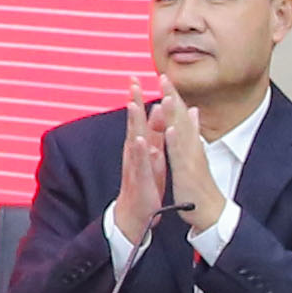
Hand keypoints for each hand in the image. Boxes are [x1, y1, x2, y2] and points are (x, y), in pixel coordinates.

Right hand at [106, 88, 167, 247]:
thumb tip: (159, 113)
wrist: (136, 214)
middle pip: (134, 123)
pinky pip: (139, 163)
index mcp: (143, 146)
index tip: (138, 79)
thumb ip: (156, 135)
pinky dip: (139, 151)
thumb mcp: (153, 157)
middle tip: (132, 82)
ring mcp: (135, 165)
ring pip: (134, 139)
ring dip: (133, 122)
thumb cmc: (145, 185)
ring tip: (133, 104)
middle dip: (133, 102)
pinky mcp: (139, 178)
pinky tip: (139, 140)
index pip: (141, 119)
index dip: (140, 99)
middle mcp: (136, 152)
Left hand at [155, 86, 225, 239]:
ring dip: (175, 114)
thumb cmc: (198, 184)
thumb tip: (194, 111)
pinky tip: (171, 129)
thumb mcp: (194, 153)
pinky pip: (181, 155)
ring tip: (167, 96)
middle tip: (164, 76)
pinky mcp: (188, 172)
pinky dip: (177, 142)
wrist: (210, 211)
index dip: (173, 95)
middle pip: (182, 118)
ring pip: (182, 132)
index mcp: (189, 143)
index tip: (164, 76)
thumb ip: (192, 132)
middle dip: (173, 96)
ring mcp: (190, 159)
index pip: (180, 114)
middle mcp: (192, 147)